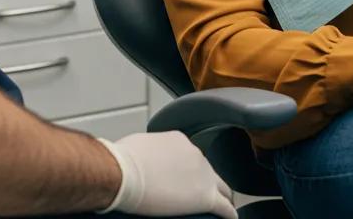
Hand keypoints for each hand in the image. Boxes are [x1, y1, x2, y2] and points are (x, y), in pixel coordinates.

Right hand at [99, 132, 235, 218]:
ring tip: (217, 210)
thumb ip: (150, 153)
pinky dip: (228, 214)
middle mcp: (195, 154)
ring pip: (220, 188)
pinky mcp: (206, 197)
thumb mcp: (139, 147)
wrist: (124, 172)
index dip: (190, 172)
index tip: (185, 181)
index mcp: (180, 141)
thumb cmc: (124, 160)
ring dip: (218, 198)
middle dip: (208, 184)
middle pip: (209, 172)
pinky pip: (225, 207)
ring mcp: (203, 175)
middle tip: (201, 197)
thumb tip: (143, 161)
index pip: (191, 159)